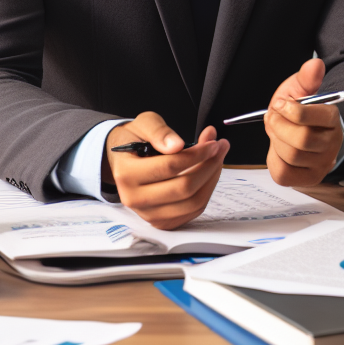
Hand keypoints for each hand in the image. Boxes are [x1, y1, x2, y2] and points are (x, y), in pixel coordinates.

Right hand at [104, 112, 228, 230]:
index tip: (212, 143)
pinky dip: (206, 191)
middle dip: (209, 166)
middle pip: (184, 189)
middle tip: (220, 147)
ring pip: (192, 203)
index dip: (196, 154)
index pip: (169, 167)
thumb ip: (160, 132)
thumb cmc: (135, 139)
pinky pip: (192, 211)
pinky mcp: (161, 220)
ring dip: (212, 179)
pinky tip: (209, 173)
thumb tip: (177, 145)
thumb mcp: (144, 124)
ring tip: (218, 157)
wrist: (123, 158)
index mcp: (127, 174)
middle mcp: (135, 198)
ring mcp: (148, 213)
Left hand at [265, 57, 342, 186]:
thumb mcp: (300, 89)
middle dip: (279, 126)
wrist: (297, 130)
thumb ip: (307, 77)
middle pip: (303, 139)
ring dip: (275, 141)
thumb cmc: (298, 110)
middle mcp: (332, 144)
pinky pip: (283, 173)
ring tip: (276, 131)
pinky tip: (278, 148)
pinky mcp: (306, 179)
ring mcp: (321, 164)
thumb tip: (315, 64)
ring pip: (291, 156)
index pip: (319, 116)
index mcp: (333, 119)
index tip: (280, 104)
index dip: (293, 110)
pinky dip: (273, 159)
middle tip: (273, 118)